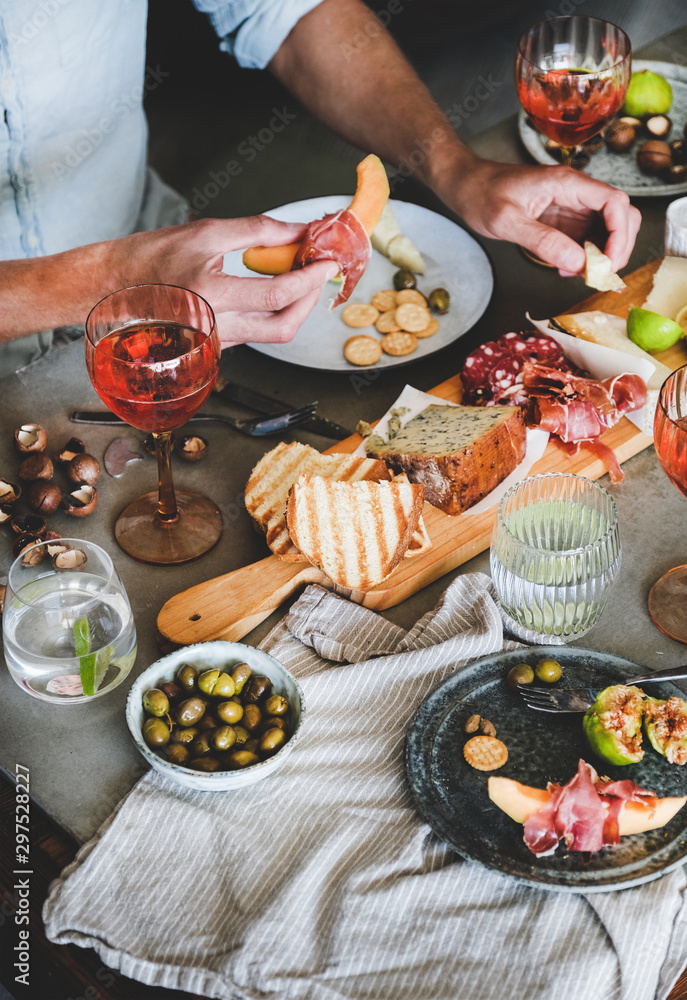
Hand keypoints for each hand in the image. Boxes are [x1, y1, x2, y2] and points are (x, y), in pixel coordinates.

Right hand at [115, 216, 337, 347]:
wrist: (113, 288)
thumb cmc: (151, 257)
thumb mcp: (207, 232)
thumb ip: (259, 231)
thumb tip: (299, 231)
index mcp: (210, 296)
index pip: (278, 294)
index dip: (310, 277)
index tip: (327, 260)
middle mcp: (215, 328)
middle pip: (284, 326)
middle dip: (310, 299)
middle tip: (319, 271)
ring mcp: (217, 343)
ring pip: (273, 333)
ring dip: (295, 306)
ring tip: (299, 275)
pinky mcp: (217, 347)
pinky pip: (256, 334)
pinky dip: (274, 312)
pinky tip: (275, 288)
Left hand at [446, 157, 641, 276]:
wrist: (466, 185)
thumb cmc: (481, 194)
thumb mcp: (507, 221)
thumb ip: (543, 241)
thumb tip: (576, 263)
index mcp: (567, 184)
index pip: (615, 202)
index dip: (620, 233)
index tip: (608, 262)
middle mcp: (576, 193)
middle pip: (622, 215)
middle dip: (618, 247)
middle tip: (599, 274)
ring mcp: (572, 207)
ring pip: (609, 229)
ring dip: (604, 254)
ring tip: (582, 274)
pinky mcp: (564, 221)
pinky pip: (588, 238)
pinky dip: (587, 257)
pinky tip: (569, 269)